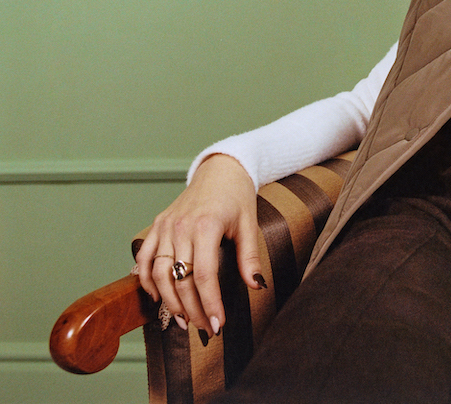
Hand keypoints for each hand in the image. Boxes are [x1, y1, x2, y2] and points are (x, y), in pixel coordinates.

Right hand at [134, 154, 262, 336]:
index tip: (218, 324)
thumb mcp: (249, 224)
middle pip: (180, 279)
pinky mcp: (157, 226)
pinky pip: (145, 259)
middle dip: (192, 309)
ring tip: (183, 320)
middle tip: (205, 328)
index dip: (210, 303)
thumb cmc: (237, 197)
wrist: (220, 169)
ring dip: (168, 301)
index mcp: (206, 226)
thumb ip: (249, 257)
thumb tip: (257, 286)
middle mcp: (180, 227)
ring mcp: (165, 226)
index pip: (204, 275)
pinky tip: (158, 297)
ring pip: (159, 274)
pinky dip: (147, 281)